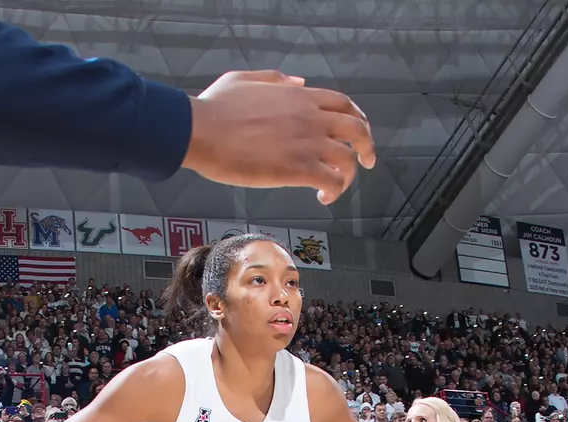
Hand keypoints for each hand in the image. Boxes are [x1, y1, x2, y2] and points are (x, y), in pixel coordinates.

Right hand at [183, 71, 375, 205]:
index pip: (343, 104)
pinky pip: (332, 180)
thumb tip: (298, 82)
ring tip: (336, 186)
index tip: (357, 131)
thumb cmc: (215, 108)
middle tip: (366, 161)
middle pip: (357, 129)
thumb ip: (275, 79)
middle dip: (366, 146)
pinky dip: (335, 190)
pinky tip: (322, 196)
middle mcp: (310, 117)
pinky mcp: (297, 168)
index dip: (356, 118)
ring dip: (349, 175)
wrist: (201, 130)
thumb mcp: (245, 79)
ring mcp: (307, 142)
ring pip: (348, 158)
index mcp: (299, 96)